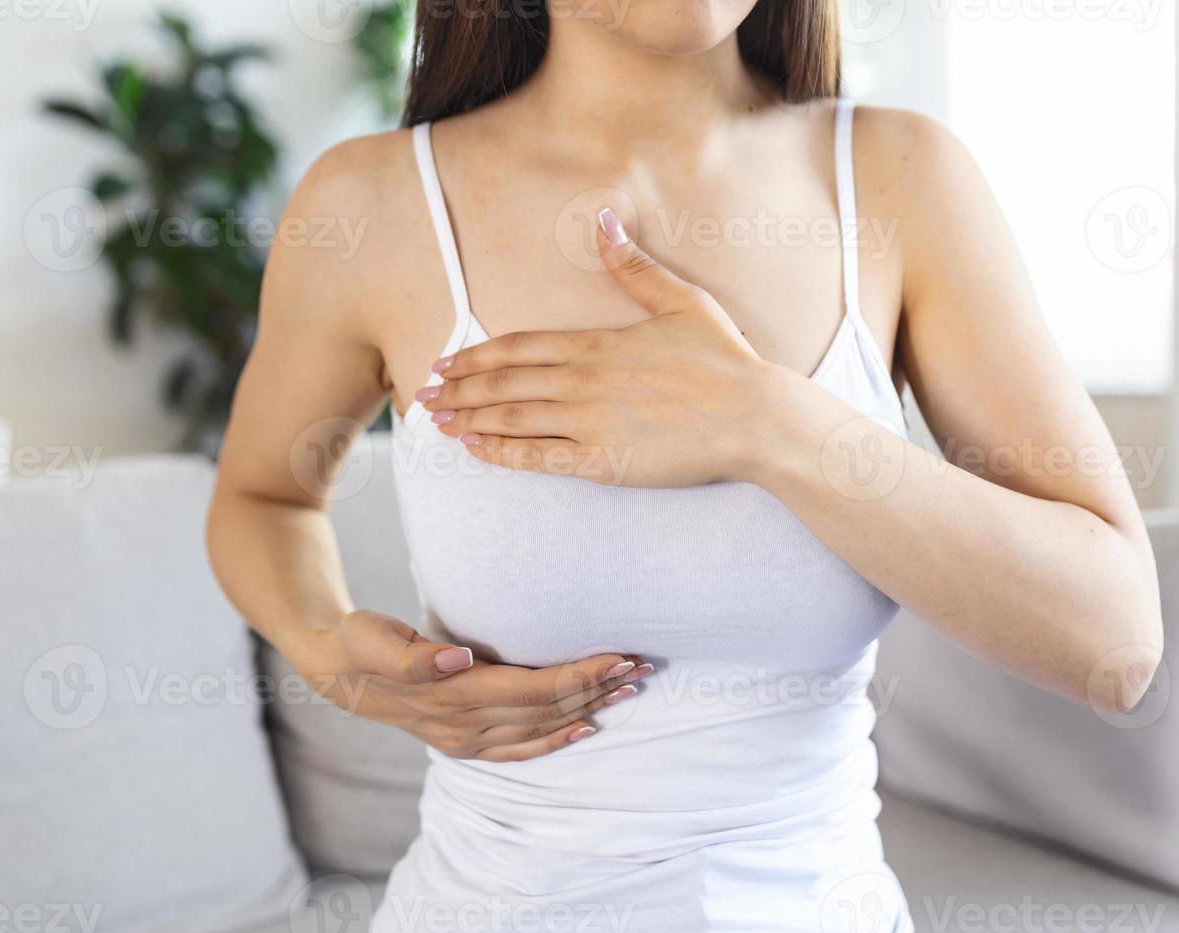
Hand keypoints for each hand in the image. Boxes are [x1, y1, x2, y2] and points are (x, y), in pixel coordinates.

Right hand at [306, 610, 651, 761]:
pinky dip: (557, 740)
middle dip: (597, 689)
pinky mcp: (466, 744)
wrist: (336, 675)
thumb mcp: (374, 639)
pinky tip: (587, 729)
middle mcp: (464, 725)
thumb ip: (414, 654)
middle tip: (643, 668)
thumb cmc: (360, 643)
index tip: (617, 657)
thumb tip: (456, 658)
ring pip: (541, 728)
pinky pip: (521, 749)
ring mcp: (466, 740)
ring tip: (631, 690)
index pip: (532, 689)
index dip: (578, 676)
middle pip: (546, 709)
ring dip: (588, 710)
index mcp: (452, 696)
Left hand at [419, 208, 792, 487]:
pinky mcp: (603, 462)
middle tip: (423, 394)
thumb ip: (633, 267)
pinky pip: (539, 458)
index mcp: (597, 344)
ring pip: (512, 419)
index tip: (448, 360)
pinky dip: (501, 453)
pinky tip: (476, 450)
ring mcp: (590, 424)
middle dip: (458, 388)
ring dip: (469, 418)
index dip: (478, 355)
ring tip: (436, 421)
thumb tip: (604, 224)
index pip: (519, 347)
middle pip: (504, 383)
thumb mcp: (681, 301)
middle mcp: (583, 382)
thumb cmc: (724, 360)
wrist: (754, 416)